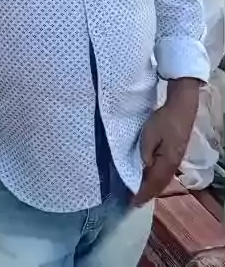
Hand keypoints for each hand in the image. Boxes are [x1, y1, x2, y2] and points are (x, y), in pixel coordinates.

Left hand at [132, 78, 199, 206]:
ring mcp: (176, 161)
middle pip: (159, 186)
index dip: (141, 194)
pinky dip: (157, 181)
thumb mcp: (149, 135)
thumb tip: (143, 168)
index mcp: (166, 163)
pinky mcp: (176, 155)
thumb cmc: (163, 121)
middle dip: (147, 194)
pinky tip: (151, 179)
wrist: (181, 109)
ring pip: (163, 181)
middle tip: (134, 202)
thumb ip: (146, 153)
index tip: (131, 203)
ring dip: (152, 189)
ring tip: (141, 194)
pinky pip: (165, 174)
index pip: (152, 184)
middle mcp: (173, 166)